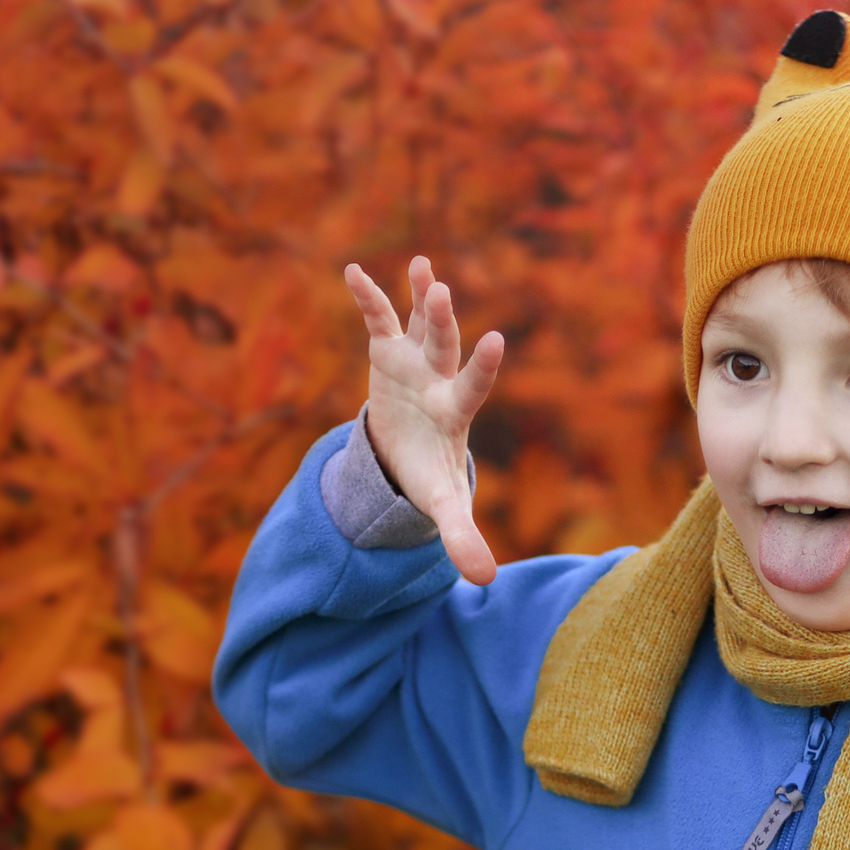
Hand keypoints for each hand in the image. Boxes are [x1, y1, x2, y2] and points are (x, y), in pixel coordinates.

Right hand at [344, 256, 502, 583]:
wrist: (411, 455)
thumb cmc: (431, 477)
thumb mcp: (443, 508)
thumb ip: (463, 538)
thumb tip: (486, 583)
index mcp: (454, 413)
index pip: (472, 386)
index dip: (482, 366)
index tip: (496, 339)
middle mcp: (438, 379)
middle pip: (443, 347)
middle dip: (441, 322)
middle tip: (442, 293)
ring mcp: (415, 363)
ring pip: (420, 324)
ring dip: (420, 297)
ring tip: (423, 266)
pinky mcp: (387, 353)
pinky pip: (377, 320)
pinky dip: (368, 296)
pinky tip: (353, 270)